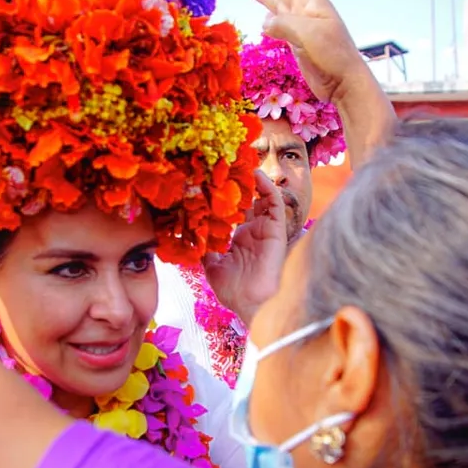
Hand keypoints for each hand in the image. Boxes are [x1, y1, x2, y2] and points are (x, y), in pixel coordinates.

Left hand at [203, 172, 287, 328]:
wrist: (251, 303)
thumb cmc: (234, 290)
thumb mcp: (212, 267)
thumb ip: (205, 249)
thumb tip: (191, 236)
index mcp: (240, 239)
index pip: (235, 211)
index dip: (227, 196)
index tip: (213, 180)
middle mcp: (254, 231)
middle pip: (251, 200)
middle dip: (241, 183)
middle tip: (228, 165)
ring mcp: (266, 230)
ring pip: (264, 198)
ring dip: (255, 181)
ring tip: (243, 164)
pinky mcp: (276, 230)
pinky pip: (275, 203)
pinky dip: (267, 188)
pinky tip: (257, 176)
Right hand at [248, 0, 368, 103]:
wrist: (344, 83)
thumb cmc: (333, 55)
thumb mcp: (308, 34)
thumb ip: (284, 24)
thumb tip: (265, 23)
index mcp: (314, 1)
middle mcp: (307, 10)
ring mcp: (303, 26)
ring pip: (281, 4)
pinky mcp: (298, 43)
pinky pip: (280, 25)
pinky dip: (270, 19)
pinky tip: (262, 17)